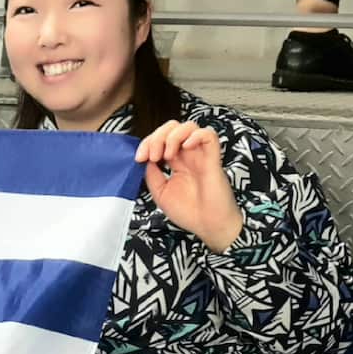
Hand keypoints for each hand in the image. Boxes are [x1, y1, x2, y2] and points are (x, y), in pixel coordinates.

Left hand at [135, 120, 243, 251]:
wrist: (209, 226)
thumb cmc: (189, 212)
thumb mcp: (161, 192)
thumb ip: (152, 174)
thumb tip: (145, 159)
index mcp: (176, 162)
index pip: (161, 139)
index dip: (147, 143)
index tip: (139, 158)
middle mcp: (188, 156)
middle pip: (173, 127)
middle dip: (157, 136)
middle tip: (153, 156)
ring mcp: (201, 156)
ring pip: (190, 126)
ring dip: (173, 136)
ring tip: (167, 155)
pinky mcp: (213, 159)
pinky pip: (209, 135)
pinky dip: (195, 135)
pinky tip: (186, 147)